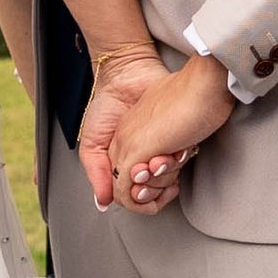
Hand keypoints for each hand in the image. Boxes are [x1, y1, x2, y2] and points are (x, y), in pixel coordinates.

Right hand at [75, 43, 171, 212]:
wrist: (129, 75)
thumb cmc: (107, 105)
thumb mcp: (93, 143)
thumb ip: (97, 172)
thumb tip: (104, 202)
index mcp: (125, 167)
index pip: (134, 196)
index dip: (138, 198)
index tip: (138, 188)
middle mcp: (145, 162)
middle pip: (155, 190)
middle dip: (155, 185)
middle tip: (150, 169)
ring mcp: (163, 150)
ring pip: (170, 178)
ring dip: (169, 173)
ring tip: (164, 158)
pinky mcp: (178, 137)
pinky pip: (184, 157)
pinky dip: (181, 159)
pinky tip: (177, 151)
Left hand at [108, 54, 233, 213]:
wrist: (205, 82)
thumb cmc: (200, 100)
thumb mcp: (178, 128)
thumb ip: (168, 146)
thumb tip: (170, 159)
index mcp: (134, 129)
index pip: (126, 173)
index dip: (151, 185)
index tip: (173, 182)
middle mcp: (125, 136)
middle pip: (124, 185)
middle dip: (153, 192)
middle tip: (174, 178)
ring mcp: (128, 143)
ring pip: (126, 191)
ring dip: (155, 191)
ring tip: (174, 166)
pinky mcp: (135, 150)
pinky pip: (125, 192)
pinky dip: (146, 198)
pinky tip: (169, 179)